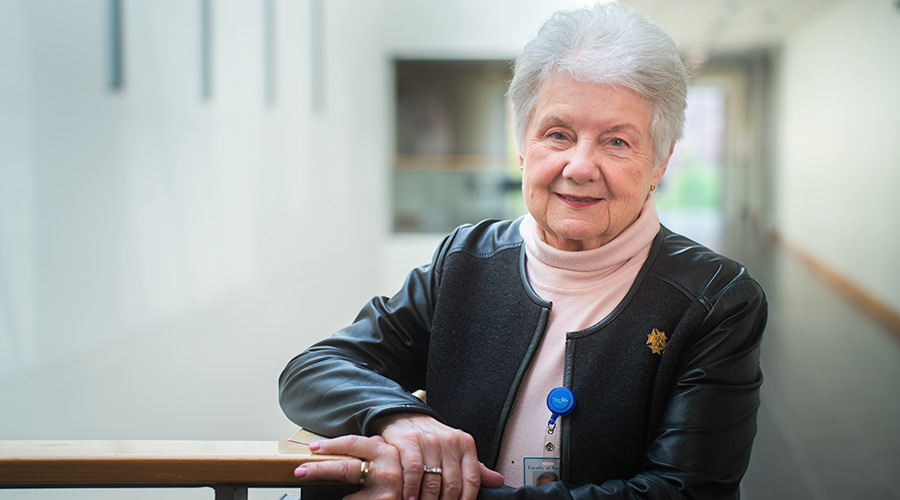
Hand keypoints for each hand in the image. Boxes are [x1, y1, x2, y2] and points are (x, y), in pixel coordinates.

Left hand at [294, 434, 403, 499]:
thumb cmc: (410, 482)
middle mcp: (387, 470)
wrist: (426, 499)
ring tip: (329, 489)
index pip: (353, 443)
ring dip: (338, 496)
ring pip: (347, 496)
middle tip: (300, 471)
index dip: (330, 445)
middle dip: (318, 470)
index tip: (313, 448)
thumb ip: (382, 450)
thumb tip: (363, 443)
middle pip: (343, 468)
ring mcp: (385, 492)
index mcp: (387, 452)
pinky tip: (348, 499)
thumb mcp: (398, 459)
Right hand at [372, 413, 503, 499]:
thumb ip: (475, 468)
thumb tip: (498, 481)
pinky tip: (410, 497)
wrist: (406, 416)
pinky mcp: (409, 441)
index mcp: (465, 444)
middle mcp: (450, 442)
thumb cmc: (433, 439)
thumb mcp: (457, 450)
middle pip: (452, 485)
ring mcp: (429, 441)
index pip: (472, 480)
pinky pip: (413, 472)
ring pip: (433, 482)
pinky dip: (411, 489)